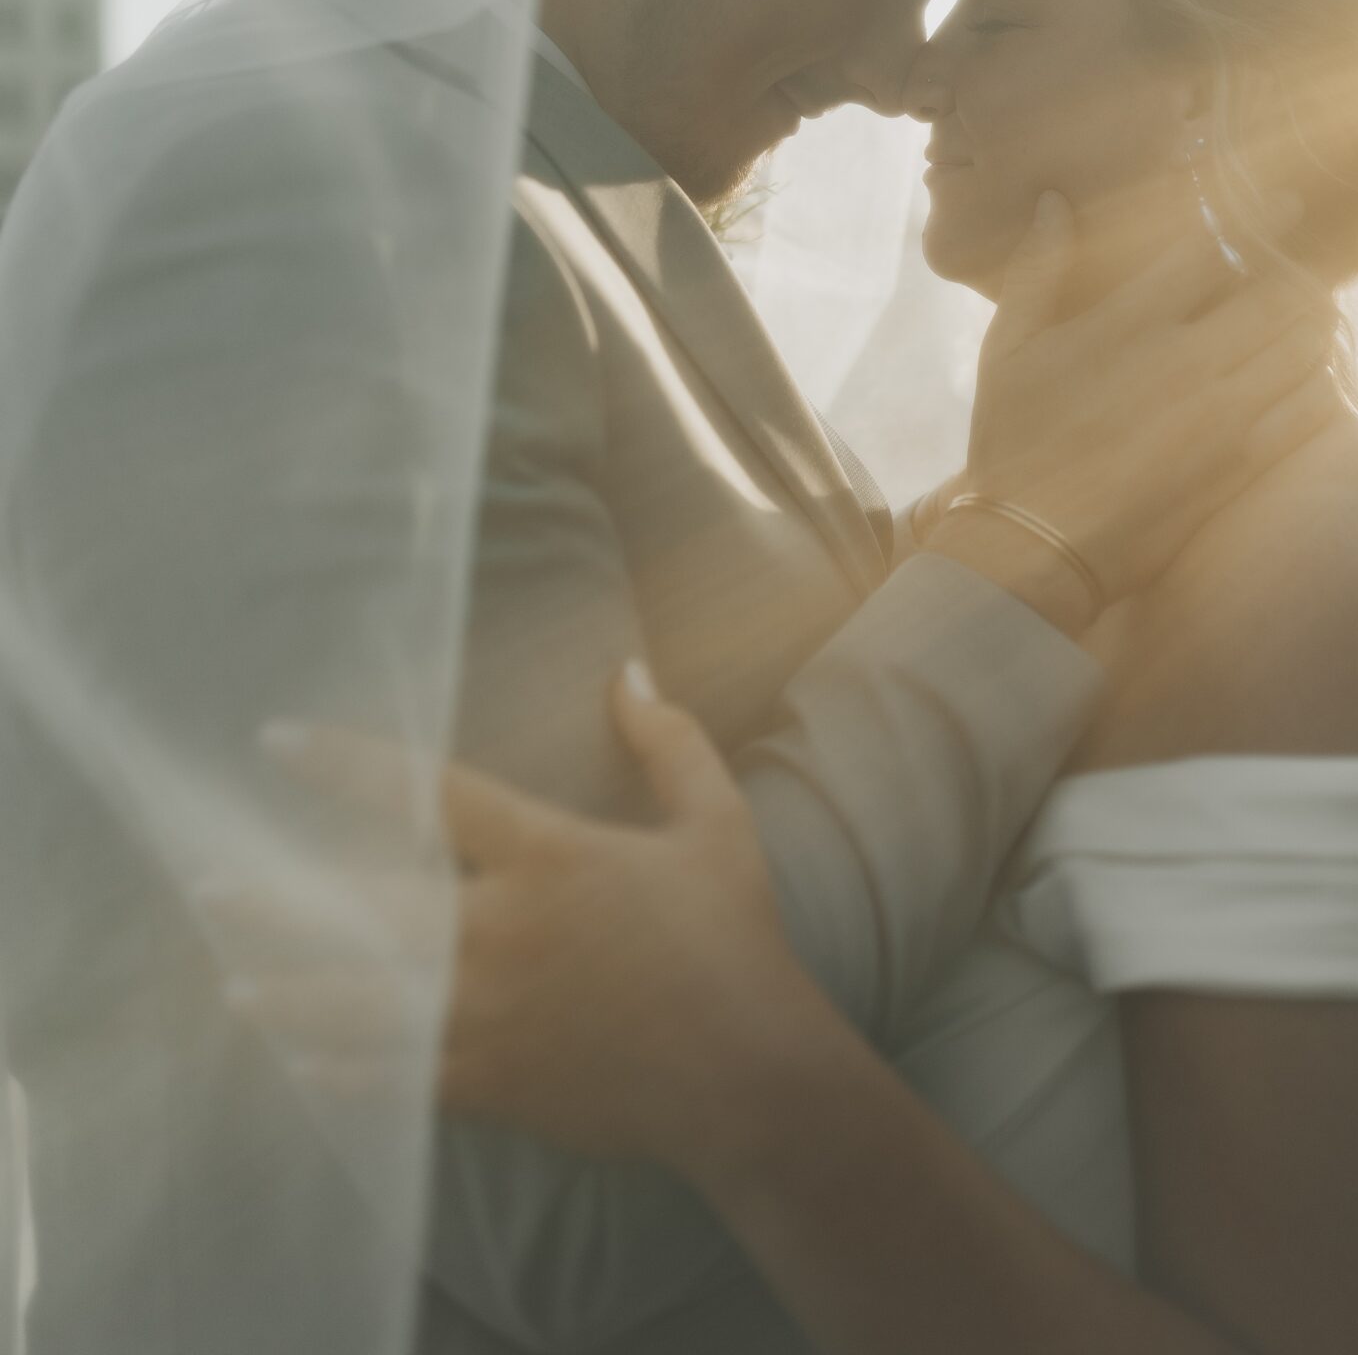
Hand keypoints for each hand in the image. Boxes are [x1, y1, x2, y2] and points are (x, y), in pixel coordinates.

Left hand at [203, 672, 809, 1171]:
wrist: (750, 1077)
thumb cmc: (736, 941)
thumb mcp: (716, 823)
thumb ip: (667, 742)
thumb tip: (627, 670)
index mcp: (549, 858)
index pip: (429, 795)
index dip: (347, 764)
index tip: (280, 742)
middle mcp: (503, 935)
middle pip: (365, 908)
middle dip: (279, 898)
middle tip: (209, 885)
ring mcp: (491, 1018)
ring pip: (364, 1004)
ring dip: (292, 993)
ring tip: (233, 982)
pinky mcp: (495, 1086)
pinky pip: (399, 1078)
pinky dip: (346, 1073)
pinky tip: (303, 1062)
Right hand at [939, 191, 1339, 602]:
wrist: (1034, 547)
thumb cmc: (1012, 440)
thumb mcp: (1006, 348)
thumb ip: (1038, 269)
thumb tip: (1056, 200)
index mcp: (1125, 325)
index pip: (1211, 250)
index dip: (1256, 218)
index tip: (1285, 204)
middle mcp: (1182, 363)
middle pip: (1278, 293)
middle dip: (1303, 269)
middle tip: (1316, 257)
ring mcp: (1218, 416)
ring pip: (1304, 345)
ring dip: (1317, 320)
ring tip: (1320, 308)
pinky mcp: (1239, 464)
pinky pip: (1309, 407)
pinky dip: (1322, 379)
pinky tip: (1316, 371)